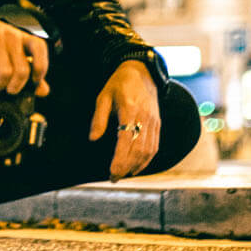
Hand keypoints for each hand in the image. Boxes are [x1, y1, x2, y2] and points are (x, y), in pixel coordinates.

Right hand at [0, 13, 49, 96]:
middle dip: (14, 87)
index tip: (33, 81)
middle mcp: (11, 36)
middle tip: (5, 89)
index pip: (40, 49)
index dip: (40, 68)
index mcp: (21, 37)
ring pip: (5, 72)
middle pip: (22, 70)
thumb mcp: (8, 50)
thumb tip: (43, 90)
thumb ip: (27, 69)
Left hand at [89, 60, 159, 176]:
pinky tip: (137, 167)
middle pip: (138, 150)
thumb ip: (99, 118)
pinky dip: (147, 160)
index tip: (112, 173)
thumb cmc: (119, 84)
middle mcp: (144, 117)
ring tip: (124, 174)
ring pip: (148, 150)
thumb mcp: (104, 97)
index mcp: (130, 110)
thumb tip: (93, 139)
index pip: (126, 141)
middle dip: (126, 167)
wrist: (142, 72)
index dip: (120, 160)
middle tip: (114, 178)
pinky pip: (155, 146)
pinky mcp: (158, 124)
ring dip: (137, 166)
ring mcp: (153, 121)